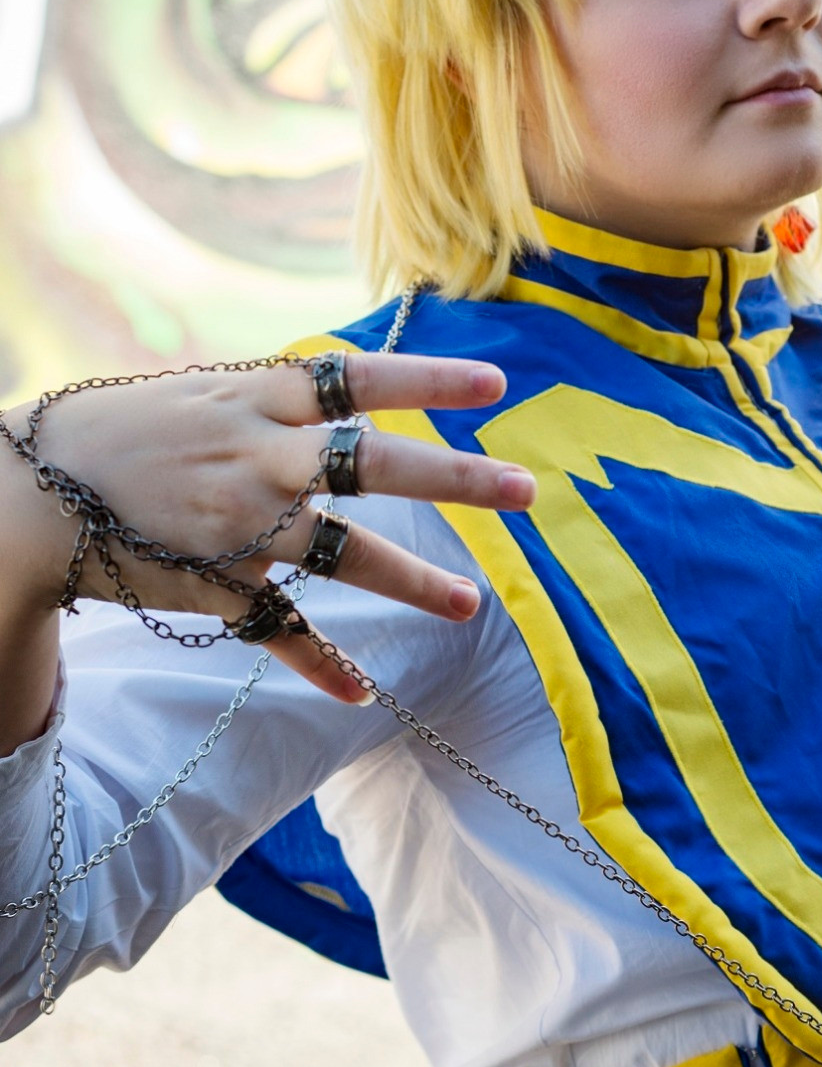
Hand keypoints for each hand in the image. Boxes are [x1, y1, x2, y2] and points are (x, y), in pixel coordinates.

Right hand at [1, 350, 535, 703]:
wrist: (27, 497)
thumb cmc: (116, 430)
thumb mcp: (200, 391)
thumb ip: (274, 396)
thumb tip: (341, 389)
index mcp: (256, 397)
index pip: (359, 376)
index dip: (431, 376)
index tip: (497, 380)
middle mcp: (259, 457)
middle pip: (378, 464)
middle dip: (459, 477)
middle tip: (527, 490)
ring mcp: (240, 526)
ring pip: (347, 555)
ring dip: (414, 582)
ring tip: (472, 606)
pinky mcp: (217, 586)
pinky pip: (282, 630)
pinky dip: (324, 663)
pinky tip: (363, 690)